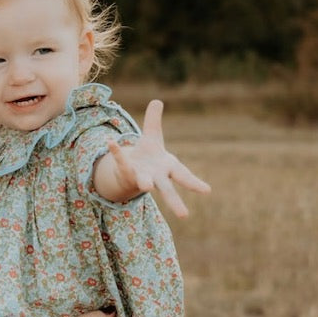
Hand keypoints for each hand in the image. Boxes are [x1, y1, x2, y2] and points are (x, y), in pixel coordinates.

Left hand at [104, 99, 210, 216]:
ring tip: (145, 187)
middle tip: (184, 215)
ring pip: (144, 183)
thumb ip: (153, 121)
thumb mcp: (152, 137)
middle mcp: (156, 176)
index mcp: (168, 167)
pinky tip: (110, 143)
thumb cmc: (146, 156)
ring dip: (144, 183)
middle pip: (167, 190)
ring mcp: (141, 177)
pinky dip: (116, 152)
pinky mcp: (126, 173)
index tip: (207, 190)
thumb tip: (157, 101)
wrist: (126, 172)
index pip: (183, 176)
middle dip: (174, 201)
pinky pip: (121, 162)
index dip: (194, 183)